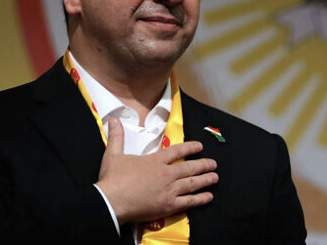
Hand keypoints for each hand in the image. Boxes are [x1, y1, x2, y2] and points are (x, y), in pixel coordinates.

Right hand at [95, 117, 217, 223]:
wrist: (111, 201)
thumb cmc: (112, 178)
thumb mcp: (113, 154)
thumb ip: (116, 137)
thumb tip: (113, 120)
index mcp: (155, 161)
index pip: (177, 151)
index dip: (190, 147)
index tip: (200, 146)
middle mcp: (166, 174)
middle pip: (189, 167)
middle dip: (203, 165)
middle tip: (214, 164)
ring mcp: (169, 190)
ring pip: (192, 183)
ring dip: (205, 180)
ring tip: (215, 177)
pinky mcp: (168, 206)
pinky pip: (188, 202)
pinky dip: (200, 199)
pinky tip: (209, 197)